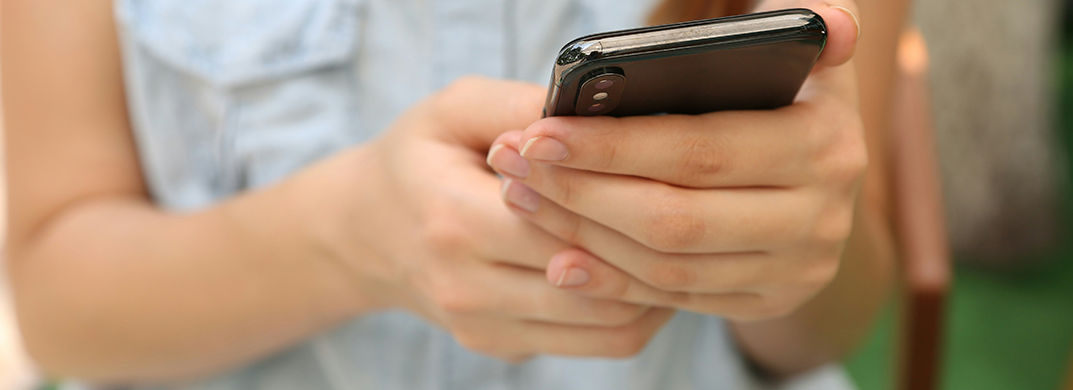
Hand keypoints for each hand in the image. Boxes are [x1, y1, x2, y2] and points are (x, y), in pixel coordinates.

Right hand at [328, 77, 674, 360]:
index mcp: (453, 220)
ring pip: (609, 326)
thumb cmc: (419, 160)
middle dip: (652, 247)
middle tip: (694, 210)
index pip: (564, 224)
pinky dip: (636, 310)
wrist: (367, 232)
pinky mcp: (504, 348)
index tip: (666, 172)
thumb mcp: (454, 110)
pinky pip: (596, 344)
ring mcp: (485, 328)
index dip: (622, 201)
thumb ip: (519, 106)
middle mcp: (467, 287)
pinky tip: (649, 270)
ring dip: (657, 288)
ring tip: (680, 242)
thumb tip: (592, 115)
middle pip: (596, 282)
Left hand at [486, 0, 863, 322]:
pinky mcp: (769, 300)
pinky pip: (677, 299)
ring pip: (669, 266)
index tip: (540, 132)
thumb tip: (831, 26)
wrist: (822, 170)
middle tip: (516, 166)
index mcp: (825, 144)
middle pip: (675, 219)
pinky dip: (613, 281)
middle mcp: (821, 217)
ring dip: (585, 237)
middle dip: (582, 194)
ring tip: (525, 198)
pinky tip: (562, 258)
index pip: (699, 151)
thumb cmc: (783, 89)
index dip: (613, 147)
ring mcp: (797, 268)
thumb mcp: (797, 48)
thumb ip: (802, 19)